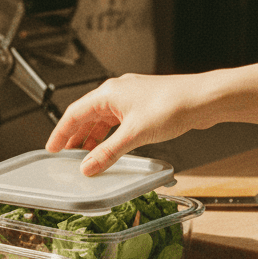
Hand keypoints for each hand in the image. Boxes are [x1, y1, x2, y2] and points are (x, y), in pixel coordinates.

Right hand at [45, 73, 202, 174]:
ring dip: (93, 137)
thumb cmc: (173, 104)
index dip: (60, 132)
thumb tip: (88, 166)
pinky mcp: (144, 106)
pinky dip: (110, 135)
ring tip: (88, 156)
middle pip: (87, 116)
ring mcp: (131, 98)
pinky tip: (112, 147)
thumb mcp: (134, 134)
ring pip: (103, 119)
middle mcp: (117, 93)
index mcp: (108, 94)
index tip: (52, 148)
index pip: (74, 114)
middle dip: (76, 137)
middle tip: (67, 156)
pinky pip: (118, 122)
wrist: (205, 98)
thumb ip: (108, 152)